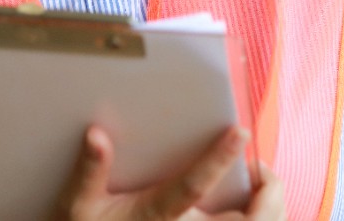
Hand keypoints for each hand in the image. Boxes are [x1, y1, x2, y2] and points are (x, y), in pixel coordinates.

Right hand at [51, 125, 284, 220]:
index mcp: (155, 216)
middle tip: (260, 166)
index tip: (240, 132)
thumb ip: (88, 172)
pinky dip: (258, 218)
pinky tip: (250, 203)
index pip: (193, 187)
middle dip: (268, 194)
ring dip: (269, 209)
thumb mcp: (75, 206)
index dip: (218, 159)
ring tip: (260, 181)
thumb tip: (97, 136)